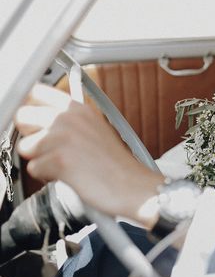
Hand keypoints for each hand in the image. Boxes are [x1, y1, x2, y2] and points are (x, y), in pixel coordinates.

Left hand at [14, 84, 162, 222]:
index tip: (35, 121)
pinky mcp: (59, 159)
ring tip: (66, 163)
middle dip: (30, 135)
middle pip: (22, 116)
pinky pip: (34, 169)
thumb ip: (67, 118)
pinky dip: (48, 176)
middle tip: (50, 148)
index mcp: (78, 107)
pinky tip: (69, 174)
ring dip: (40, 159)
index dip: (30, 108)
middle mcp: (69, 117)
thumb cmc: (113, 162)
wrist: (130, 184)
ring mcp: (63, 137)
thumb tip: (36, 116)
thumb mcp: (94, 127)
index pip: (34, 92)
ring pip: (25, 146)